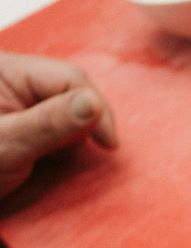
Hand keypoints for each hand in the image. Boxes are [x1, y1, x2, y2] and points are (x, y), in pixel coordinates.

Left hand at [0, 51, 117, 197]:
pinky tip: (51, 162)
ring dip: (74, 138)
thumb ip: (51, 123)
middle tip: (83, 155)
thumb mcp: (8, 144)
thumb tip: (94, 104)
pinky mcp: (23, 124)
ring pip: (69, 112)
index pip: (70, 79)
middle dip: (84, 125)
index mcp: (5, 71)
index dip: (95, 110)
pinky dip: (63, 146)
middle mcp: (12, 81)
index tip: (108, 146)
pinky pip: (58, 128)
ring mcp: (18, 102)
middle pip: (71, 93)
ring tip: (53, 161)